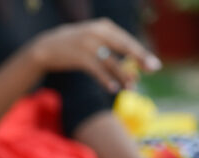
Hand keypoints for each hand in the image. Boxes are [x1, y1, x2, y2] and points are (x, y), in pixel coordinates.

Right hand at [27, 18, 160, 91]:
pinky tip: (114, 88)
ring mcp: (89, 44)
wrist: (44, 48)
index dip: (141, 53)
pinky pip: (98, 70)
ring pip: (112, 61)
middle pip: (124, 46)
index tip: (154, 65)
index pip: (127, 40)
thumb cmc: (72, 46)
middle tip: (153, 69)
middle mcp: (98, 33)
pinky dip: (106, 80)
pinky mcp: (80, 57)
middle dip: (140, 59)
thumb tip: (130, 62)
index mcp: (103, 26)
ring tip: (132, 87)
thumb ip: (109, 44)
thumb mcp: (91, 38)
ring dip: (123, 75)